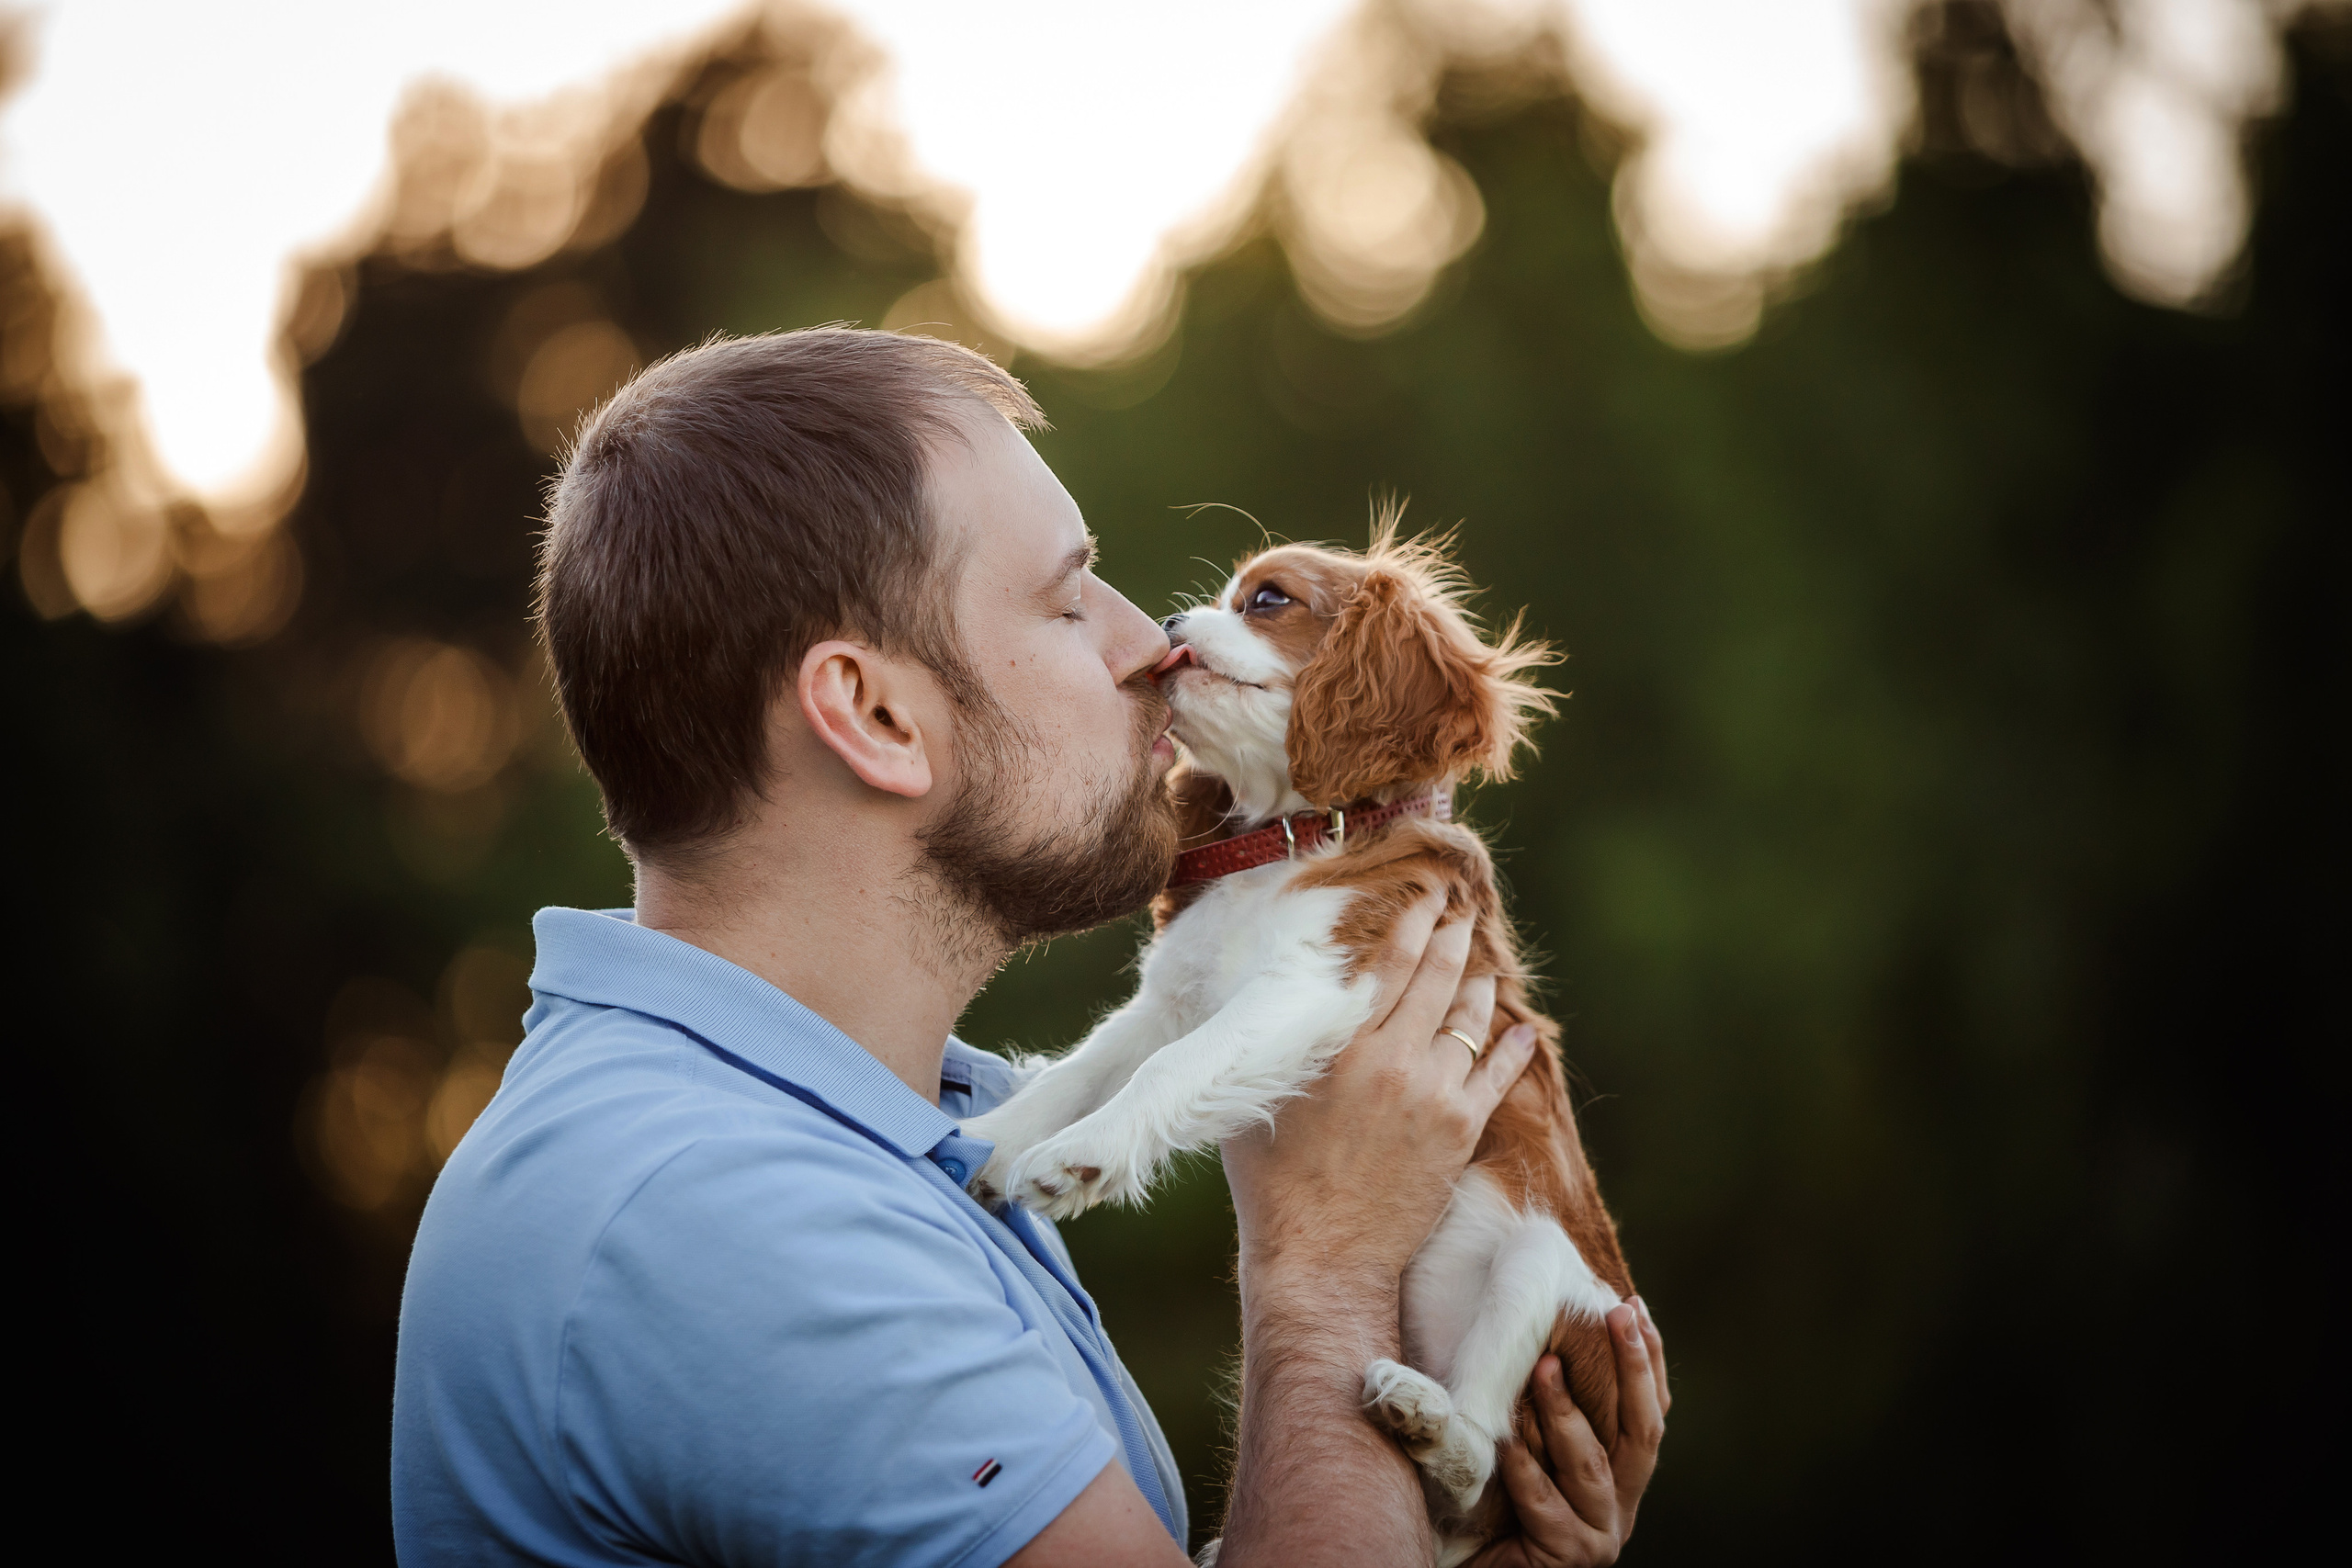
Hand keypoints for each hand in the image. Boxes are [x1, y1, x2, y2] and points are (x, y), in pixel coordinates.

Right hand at [1223, 890, 1539, 1293]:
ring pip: (1470, 1021)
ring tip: (1484, 965)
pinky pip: (1497, 1075)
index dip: (1412, 923)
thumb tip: (1267, 1000)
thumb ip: (1274, 1043)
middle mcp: (1391, 1058)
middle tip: (1462, 912)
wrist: (1320, 1254)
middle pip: (1436, 978)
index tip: (1425, 897)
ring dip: (1480, 986)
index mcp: (1339, 1042)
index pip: (1388, 962)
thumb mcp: (1257, 1095)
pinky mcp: (1460, 1131)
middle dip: (1452, 937)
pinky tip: (1525, 1029)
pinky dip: (1514, 1048)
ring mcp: (1433, 1093)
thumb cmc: (1272, 1180)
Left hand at [1468, 1300, 1670, 1567]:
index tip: (1633, 1306)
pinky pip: (1545, 1503)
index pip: (1648, 1411)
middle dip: (1634, 1368)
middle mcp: (1621, 1505)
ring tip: (1544, 1366)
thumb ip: (1544, 1409)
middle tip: (1617, 1314)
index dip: (1647, 1360)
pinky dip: (1524, 1468)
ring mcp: (1599, 1533)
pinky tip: (1505, 1439)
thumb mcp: (1528, 1447)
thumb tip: (1542, 1334)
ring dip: (1566, 1412)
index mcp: (1621, 1477)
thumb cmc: (1496, 1508)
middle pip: (1643, 1430)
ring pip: (1591, 1464)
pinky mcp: (1569, 1556)